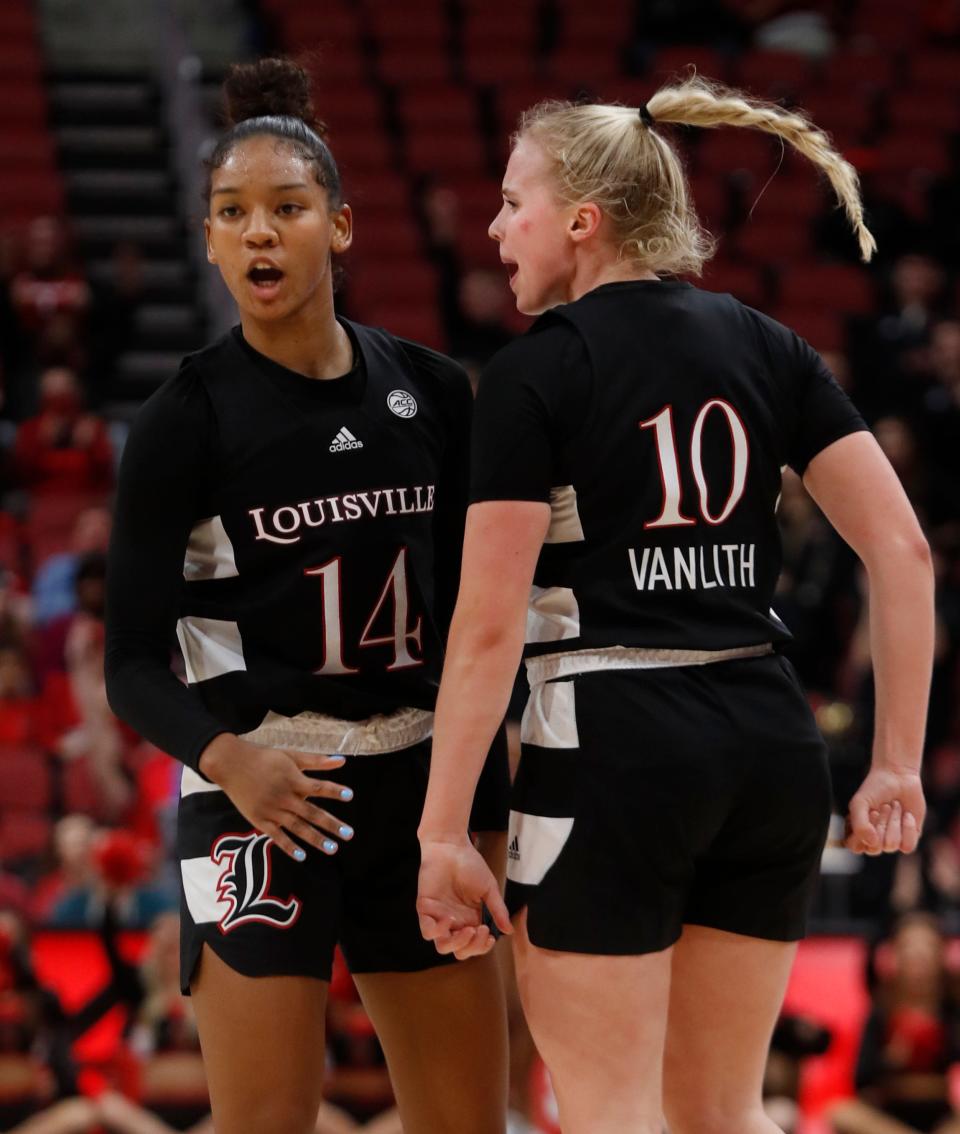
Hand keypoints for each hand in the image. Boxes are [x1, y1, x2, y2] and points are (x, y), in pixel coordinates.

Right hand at [199, 735, 353, 860]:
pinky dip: (289, 847)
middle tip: (349, 834)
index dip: (335, 791)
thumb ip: (316, 761)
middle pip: (312, 813)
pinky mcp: (259, 820)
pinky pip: (277, 836)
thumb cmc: (264, 758)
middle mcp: (285, 797)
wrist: (231, 764)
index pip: (319, 787)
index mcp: (293, 780)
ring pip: (298, 828)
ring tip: (332, 848)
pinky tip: (302, 856)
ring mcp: (272, 811)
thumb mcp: (291, 756)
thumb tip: (342, 761)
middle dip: (331, 824)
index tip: (350, 795)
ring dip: (316, 839)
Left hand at [417, 836, 511, 959]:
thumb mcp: (489, 888)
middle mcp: (455, 922)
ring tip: (468, 929)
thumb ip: (497, 910)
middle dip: (472, 947)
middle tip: (481, 930)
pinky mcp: (425, 909)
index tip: (491, 936)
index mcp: (471, 919)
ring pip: (443, 946)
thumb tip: (509, 931)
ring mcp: (439, 917)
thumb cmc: (470, 864)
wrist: (451, 846)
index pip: (475, 944)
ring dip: (457, 944)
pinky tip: (449, 921)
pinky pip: (427, 931)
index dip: (482, 946)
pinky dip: (437, 932)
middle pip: (460, 950)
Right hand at [845, 766, 924, 854]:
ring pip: (891, 845)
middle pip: (875, 848)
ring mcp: (891, 841)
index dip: (863, 831)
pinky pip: (907, 847)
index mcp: (857, 833)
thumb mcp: (860, 803)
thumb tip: (872, 844)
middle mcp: (873, 840)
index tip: (870, 811)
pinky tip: (907, 815)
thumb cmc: (875, 788)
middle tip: (883, 807)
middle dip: (880, 824)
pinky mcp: (909, 839)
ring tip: (894, 807)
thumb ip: (859, 825)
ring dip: (894, 822)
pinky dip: (908, 828)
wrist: (899, 777)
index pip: (856, 847)